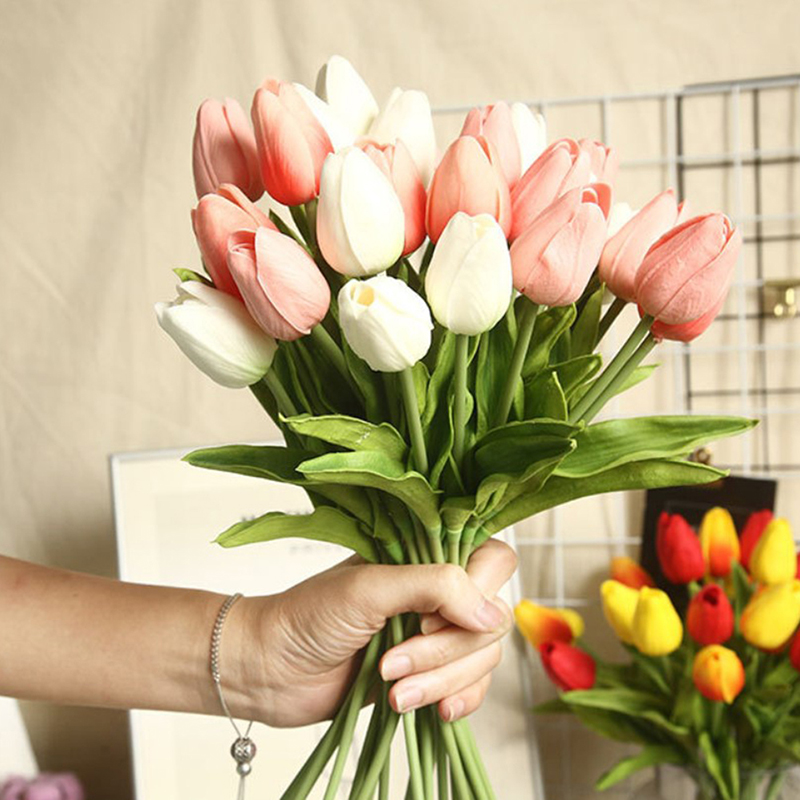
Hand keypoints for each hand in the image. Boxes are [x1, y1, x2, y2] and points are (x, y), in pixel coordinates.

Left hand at [235, 538, 515, 727]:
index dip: (476, 593)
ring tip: (394, 690)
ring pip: (483, 658)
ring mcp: (437, 633)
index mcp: (426, 553)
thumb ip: (434, 586)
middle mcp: (439, 591)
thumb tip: (490, 612)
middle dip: (446, 651)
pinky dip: (457, 701)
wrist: (272, 670)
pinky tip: (432, 711)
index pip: (492, 561)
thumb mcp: (370, 588)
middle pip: (491, 619)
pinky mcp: (432, 673)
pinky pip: (473, 688)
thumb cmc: (307, 616)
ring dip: (441, 681)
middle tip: (395, 659)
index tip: (429, 619)